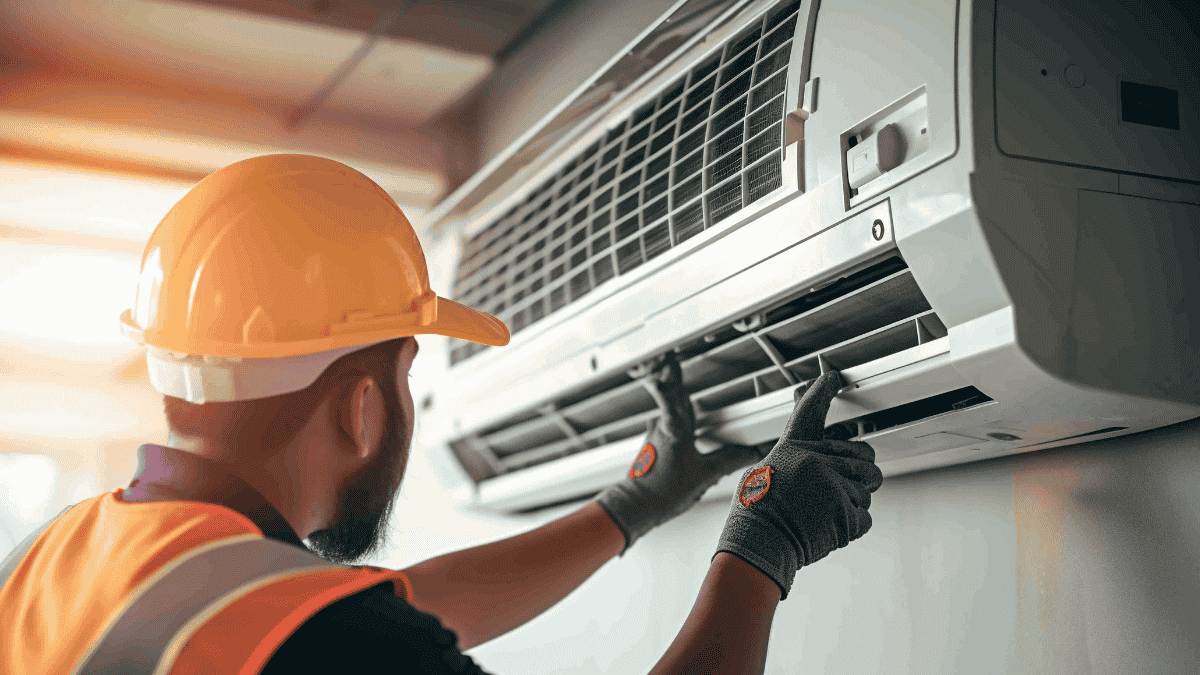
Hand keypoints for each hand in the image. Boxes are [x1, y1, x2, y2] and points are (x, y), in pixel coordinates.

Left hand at [595, 352, 761, 552]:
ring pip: (668, 408)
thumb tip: (749, 453)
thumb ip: (729, 460)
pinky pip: (665, 423)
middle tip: (676, 360)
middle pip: (672, 393)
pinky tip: (683, 425)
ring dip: (674, 397)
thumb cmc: (664, 491)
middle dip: (675, 377)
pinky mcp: (650, 444)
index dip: (674, 371)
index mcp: (676, 427)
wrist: (636, 507)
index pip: (675, 390)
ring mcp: (653, 433)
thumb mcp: (705, 475)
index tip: (673, 354)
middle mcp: (661, 425)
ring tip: (679, 384)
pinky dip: (674, 419)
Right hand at [713, 370, 882, 599]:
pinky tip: (826, 527)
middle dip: (860, 475)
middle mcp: (814, 461)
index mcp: (793, 450)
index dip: (821, 392)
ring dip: (852, 503)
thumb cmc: (758, 515)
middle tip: (835, 492)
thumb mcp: (764, 474)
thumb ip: (793, 459)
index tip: (831, 377)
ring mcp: (832, 486)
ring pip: (867, 490)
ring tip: (823, 513)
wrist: (758, 546)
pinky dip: (851, 526)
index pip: (809, 413)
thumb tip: (813, 451)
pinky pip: (865, 517)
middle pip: (863, 459)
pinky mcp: (845, 512)